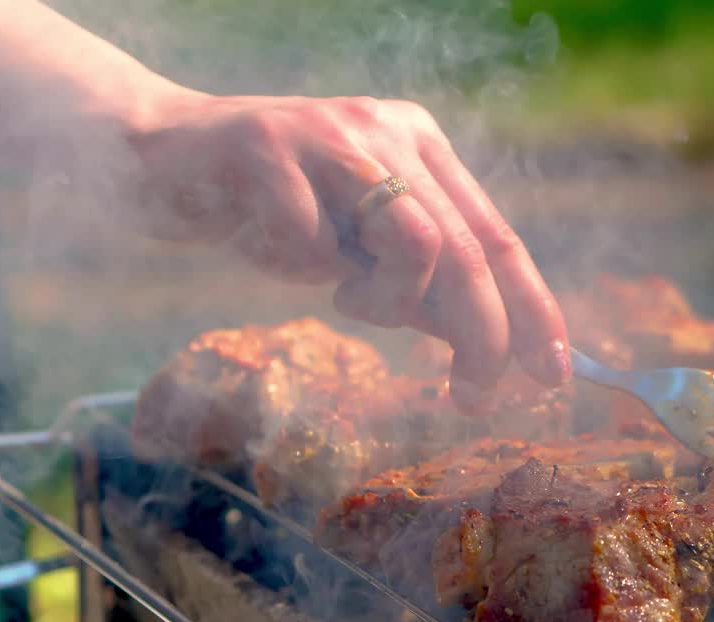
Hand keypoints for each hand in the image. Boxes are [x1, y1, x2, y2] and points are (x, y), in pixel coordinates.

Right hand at [128, 93, 570, 412]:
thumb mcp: (361, 255)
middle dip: (482, 335)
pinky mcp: (269, 144)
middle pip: (466, 246)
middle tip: (473, 396)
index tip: (552, 375)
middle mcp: (388, 131)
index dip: (532, 308)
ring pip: (415, 241)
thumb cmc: (271, 214)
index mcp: (421, 149)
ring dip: (382, 298)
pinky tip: (266, 242)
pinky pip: (313, 245)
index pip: (497, 237)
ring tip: (341, 293)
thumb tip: (494, 354)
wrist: (161, 157)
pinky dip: (296, 266)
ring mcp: (332, 132)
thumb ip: (423, 293)